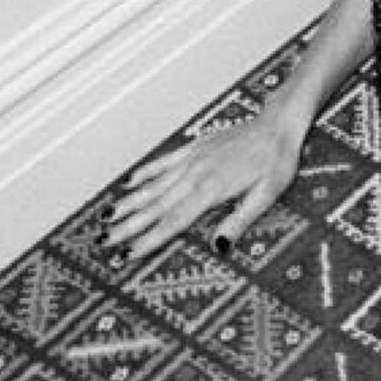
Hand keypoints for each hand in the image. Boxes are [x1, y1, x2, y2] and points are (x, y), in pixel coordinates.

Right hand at [96, 106, 306, 261]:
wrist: (278, 125)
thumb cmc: (276, 161)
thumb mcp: (267, 195)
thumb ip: (240, 220)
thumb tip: (218, 247)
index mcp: (212, 189)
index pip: (173, 222)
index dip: (148, 240)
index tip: (126, 255)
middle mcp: (196, 174)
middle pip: (156, 206)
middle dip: (128, 226)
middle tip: (102, 242)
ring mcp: (192, 159)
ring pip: (153, 185)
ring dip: (129, 203)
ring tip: (105, 217)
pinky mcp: (194, 147)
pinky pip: (163, 162)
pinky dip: (144, 173)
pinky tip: (128, 183)